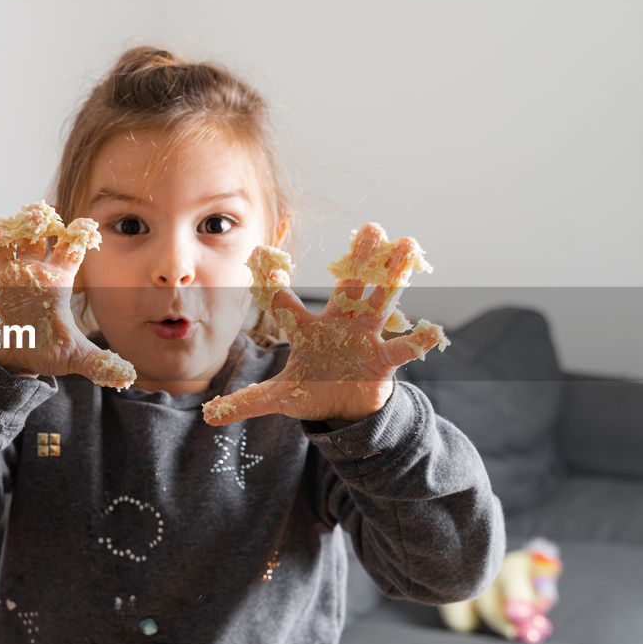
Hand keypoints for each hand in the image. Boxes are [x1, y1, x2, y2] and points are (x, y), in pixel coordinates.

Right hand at [0, 203, 134, 387]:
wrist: (14, 364)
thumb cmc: (47, 351)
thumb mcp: (74, 357)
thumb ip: (99, 363)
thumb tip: (126, 375)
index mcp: (57, 279)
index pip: (71, 249)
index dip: (78, 235)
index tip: (85, 226)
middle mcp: (30, 269)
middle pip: (34, 235)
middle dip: (34, 221)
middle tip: (37, 213)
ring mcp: (2, 276)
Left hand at [204, 225, 446, 424]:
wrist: (345, 409)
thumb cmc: (314, 390)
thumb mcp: (280, 398)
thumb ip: (247, 402)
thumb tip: (209, 415)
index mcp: (308, 332)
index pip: (286, 305)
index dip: (275, 287)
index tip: (265, 257)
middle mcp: (339, 326)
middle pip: (349, 288)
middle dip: (360, 260)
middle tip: (371, 228)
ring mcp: (364, 339)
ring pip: (381, 302)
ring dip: (394, 278)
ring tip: (409, 247)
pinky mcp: (383, 361)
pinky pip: (402, 349)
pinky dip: (418, 342)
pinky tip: (433, 331)